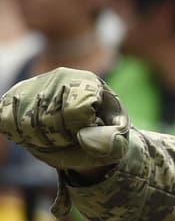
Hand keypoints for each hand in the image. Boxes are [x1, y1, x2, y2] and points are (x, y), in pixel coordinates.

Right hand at [0, 68, 129, 171]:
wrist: (82, 131)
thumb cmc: (102, 136)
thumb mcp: (117, 143)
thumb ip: (111, 142)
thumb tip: (85, 137)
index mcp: (91, 84)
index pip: (76, 110)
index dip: (76, 130)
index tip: (83, 133)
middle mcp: (62, 77)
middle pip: (46, 116)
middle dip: (56, 138)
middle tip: (67, 139)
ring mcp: (37, 83)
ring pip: (22, 119)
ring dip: (35, 138)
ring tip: (52, 137)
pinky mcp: (16, 94)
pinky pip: (4, 117)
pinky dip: (16, 133)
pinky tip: (32, 134)